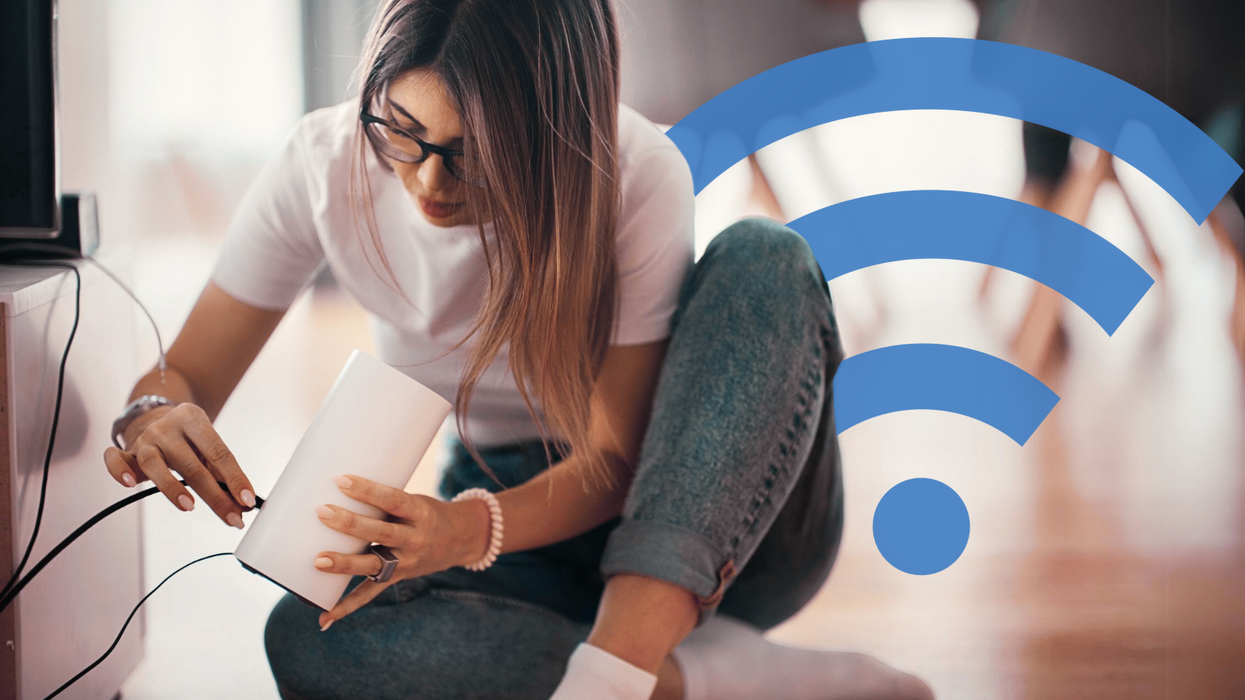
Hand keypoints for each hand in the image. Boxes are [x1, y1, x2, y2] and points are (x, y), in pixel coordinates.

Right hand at [101, 403, 256, 528]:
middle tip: (232, 518)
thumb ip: (222, 473)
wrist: (155, 416)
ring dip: (171, 488)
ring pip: (154, 463)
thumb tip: (242, 504)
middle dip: (214, 496)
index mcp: (194, 420)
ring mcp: (145, 439)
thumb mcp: (208, 446)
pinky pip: (115, 460)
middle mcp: (168, 427)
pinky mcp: (126, 452)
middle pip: (192, 465)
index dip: (235, 478)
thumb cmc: (188, 439)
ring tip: (189, 507)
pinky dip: (119, 471)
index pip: (219, 453)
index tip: (248, 501)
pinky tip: (130, 484)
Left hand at [313, 474, 490, 629]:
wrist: (460, 539)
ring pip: (373, 564)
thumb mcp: (415, 502)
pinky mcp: (397, 577)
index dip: (368, 490)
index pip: (393, 500)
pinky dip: (347, 606)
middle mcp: (415, 539)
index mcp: (420, 513)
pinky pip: (370, 593)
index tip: (341, 480)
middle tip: (322, 512)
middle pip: (380, 532)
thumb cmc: (426, 513)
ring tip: (319, 561)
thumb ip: (385, 504)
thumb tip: (336, 495)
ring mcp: (406, 562)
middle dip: (350, 523)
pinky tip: (325, 618)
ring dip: (345, 563)